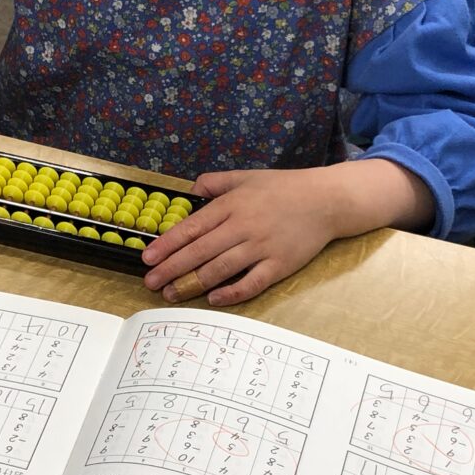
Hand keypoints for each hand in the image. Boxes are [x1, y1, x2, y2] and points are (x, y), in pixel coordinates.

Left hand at [142, 168, 340, 305]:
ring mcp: (262, 247)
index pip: (192, 228)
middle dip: (171, 268)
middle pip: (200, 251)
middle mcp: (243, 226)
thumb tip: (190, 191)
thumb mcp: (245, 176)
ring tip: (172, 293)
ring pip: (221, 268)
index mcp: (232, 205)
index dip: (167, 245)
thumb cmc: (283, 188)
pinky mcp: (280, 265)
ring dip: (193, 283)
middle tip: (151, 283)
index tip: (148, 258)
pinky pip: (252, 282)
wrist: (327, 200)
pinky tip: (212, 298)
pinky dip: (232, 292)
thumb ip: (215, 182)